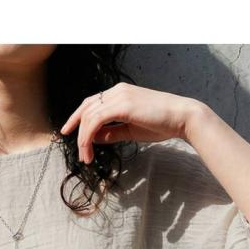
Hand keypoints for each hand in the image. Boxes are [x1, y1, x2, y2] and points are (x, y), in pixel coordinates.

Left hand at [60, 82, 206, 163]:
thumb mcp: (130, 129)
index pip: (91, 103)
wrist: (182, 118)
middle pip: (86, 108)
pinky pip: (96, 120)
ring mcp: (119, 95)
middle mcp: (117, 90)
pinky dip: (88, 136)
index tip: (67, 131)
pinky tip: (89, 150)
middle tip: (78, 152)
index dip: (77, 117)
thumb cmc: (160, 124)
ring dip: (83, 139)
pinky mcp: (123, 105)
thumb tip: (93, 137)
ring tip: (86, 158)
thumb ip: (111, 132)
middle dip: (77, 130)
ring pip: (89, 116)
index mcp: (119, 93)